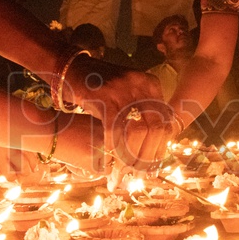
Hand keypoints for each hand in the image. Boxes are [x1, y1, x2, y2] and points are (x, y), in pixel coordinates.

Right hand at [64, 57, 171, 171]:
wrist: (73, 68)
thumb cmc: (101, 86)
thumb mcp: (128, 91)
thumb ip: (143, 109)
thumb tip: (157, 139)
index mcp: (151, 84)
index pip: (165, 120)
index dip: (162, 145)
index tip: (155, 164)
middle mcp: (140, 85)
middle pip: (155, 127)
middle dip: (149, 154)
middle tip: (142, 171)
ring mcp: (123, 89)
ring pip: (136, 131)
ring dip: (132, 154)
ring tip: (127, 169)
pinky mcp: (104, 96)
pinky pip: (114, 128)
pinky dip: (113, 144)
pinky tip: (109, 155)